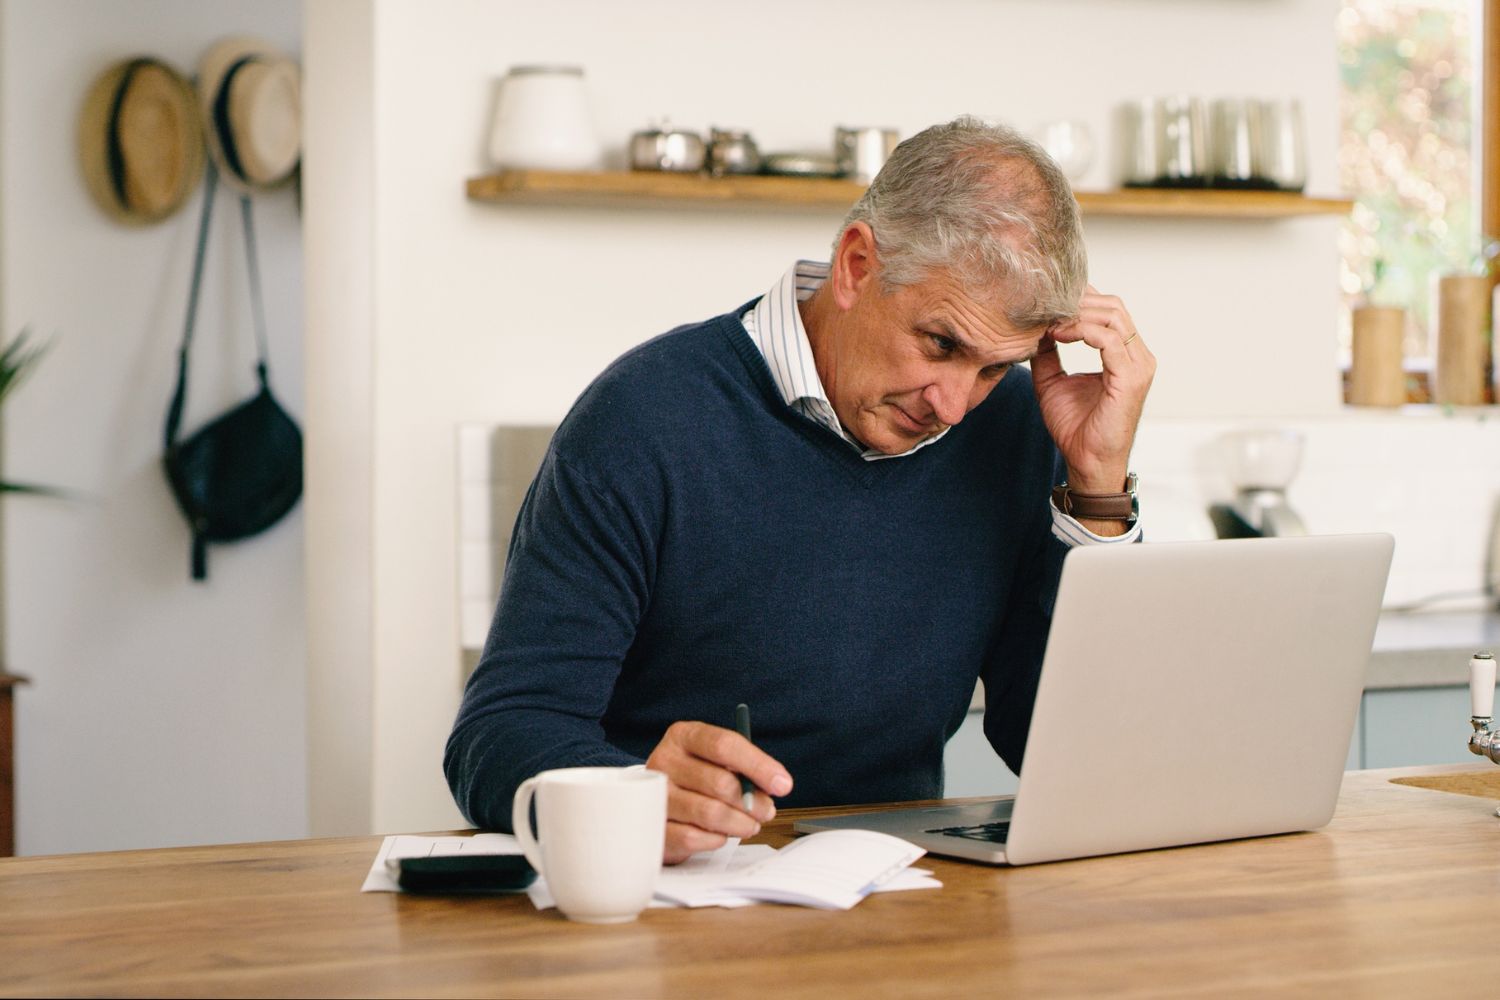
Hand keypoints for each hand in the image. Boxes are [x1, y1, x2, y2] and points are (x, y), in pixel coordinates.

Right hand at [646, 721, 793, 864]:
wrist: (655, 802)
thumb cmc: (696, 780)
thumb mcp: (718, 762)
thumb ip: (745, 770)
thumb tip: (775, 786)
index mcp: (683, 736)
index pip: (724, 745)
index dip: (758, 765)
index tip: (783, 784)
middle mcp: (664, 761)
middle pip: (720, 782)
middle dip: (753, 802)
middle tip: (766, 811)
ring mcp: (655, 795)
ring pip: (710, 813)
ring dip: (739, 823)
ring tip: (749, 825)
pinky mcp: (654, 827)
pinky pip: (694, 837)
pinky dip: (716, 839)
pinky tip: (720, 835)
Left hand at [1030, 286, 1155, 496]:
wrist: (1086, 461)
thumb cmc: (1075, 427)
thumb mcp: (1052, 381)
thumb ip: (1047, 353)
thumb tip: (1033, 328)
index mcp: (1124, 354)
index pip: (1108, 310)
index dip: (1078, 301)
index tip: (1047, 305)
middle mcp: (1137, 356)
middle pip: (1113, 306)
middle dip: (1077, 302)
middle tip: (1046, 309)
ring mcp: (1138, 366)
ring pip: (1113, 317)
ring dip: (1077, 314)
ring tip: (1049, 323)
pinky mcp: (1131, 378)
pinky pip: (1109, 339)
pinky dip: (1081, 331)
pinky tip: (1058, 335)